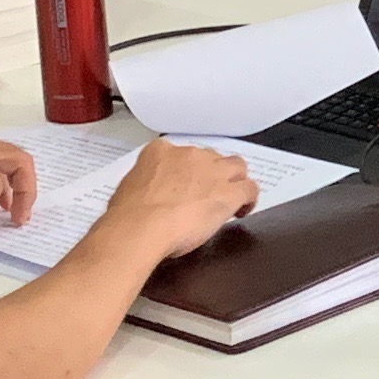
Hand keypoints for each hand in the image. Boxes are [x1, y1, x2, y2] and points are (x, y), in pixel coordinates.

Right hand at [100, 139, 254, 258]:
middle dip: (212, 174)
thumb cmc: (129, 215)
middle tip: (207, 194)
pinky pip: (249, 189)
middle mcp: (189, 155)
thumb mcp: (129, 189)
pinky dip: (249, 199)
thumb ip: (144, 185)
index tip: (185, 184)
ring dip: (234, 181)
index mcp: (160, 152)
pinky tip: (242, 211)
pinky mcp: (229, 192)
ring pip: (236, 167)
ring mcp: (212, 171)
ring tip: (229, 199)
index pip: (180, 154)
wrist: (141, 227)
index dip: (187, 171)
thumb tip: (147, 198)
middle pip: (211, 158)